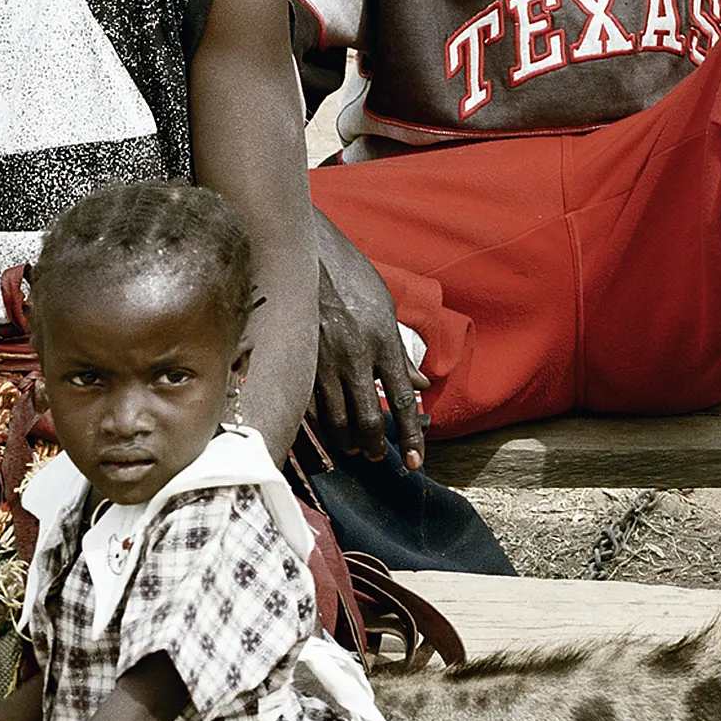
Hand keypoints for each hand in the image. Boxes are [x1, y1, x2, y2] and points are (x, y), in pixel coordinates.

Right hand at [309, 229, 427, 469]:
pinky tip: (327, 434)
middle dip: (376, 446)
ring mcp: (325, 362)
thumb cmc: (352, 281)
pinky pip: (310, 408)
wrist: (307, 258)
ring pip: (337, 421)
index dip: (411, 435)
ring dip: (348, 442)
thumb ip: (401, 353)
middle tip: (378, 456)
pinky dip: (321, 428)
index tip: (415, 462)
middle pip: (369, 419)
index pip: (404, 400)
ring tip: (354, 450)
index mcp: (384, 342)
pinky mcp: (299, 363)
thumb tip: (422, 384)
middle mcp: (356, 356)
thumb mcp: (385, 311)